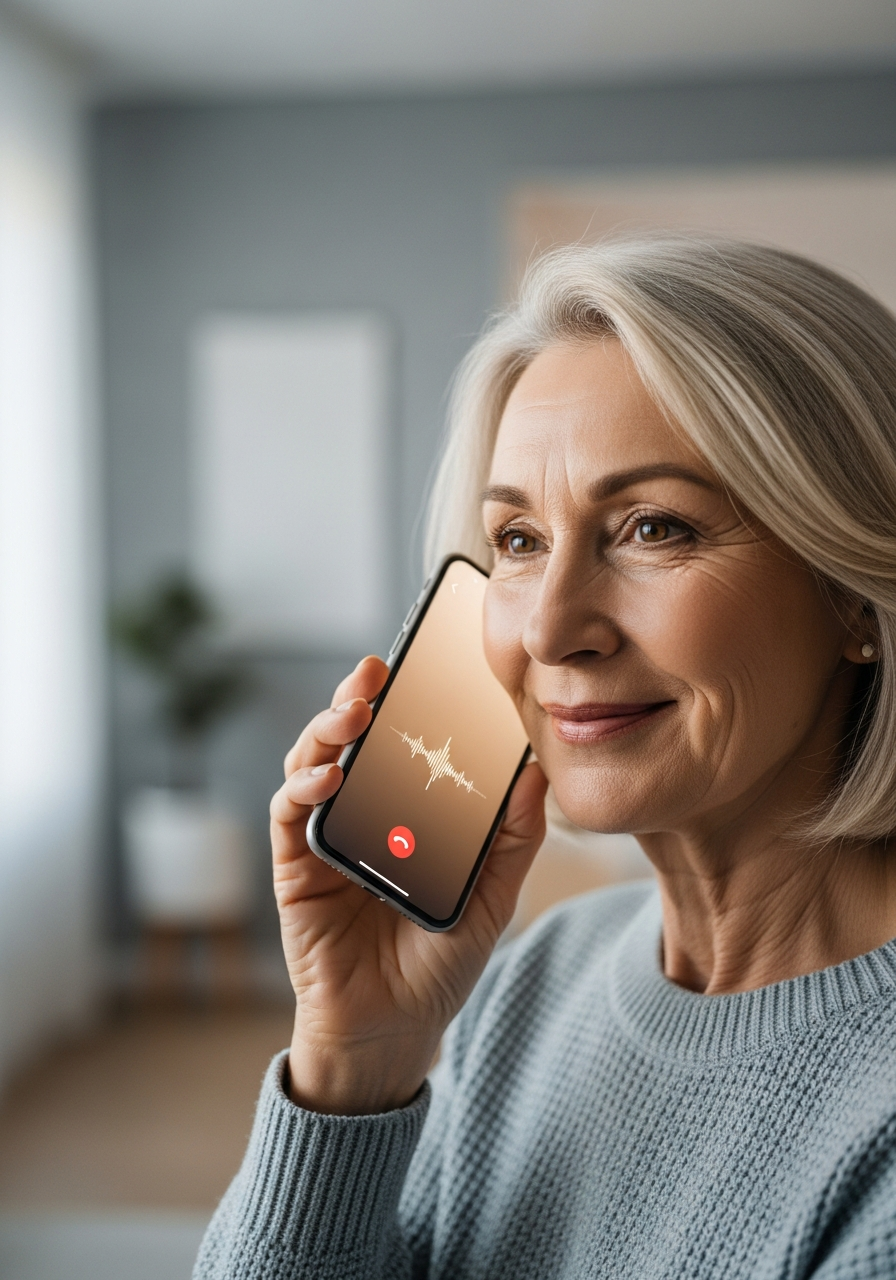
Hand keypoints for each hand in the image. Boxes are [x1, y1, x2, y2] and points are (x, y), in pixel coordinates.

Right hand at [270, 655, 546, 1115]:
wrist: (397, 1029)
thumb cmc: (440, 959)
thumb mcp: (492, 892)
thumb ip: (513, 835)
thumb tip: (537, 770)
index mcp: (406, 812)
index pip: (401, 741)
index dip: (406, 701)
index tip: (425, 664)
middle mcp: (361, 814)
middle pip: (350, 740)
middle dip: (357, 697)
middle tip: (377, 671)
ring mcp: (324, 837)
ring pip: (312, 763)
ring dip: (327, 731)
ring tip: (354, 713)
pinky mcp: (294, 868)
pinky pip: (288, 814)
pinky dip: (303, 787)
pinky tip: (328, 778)